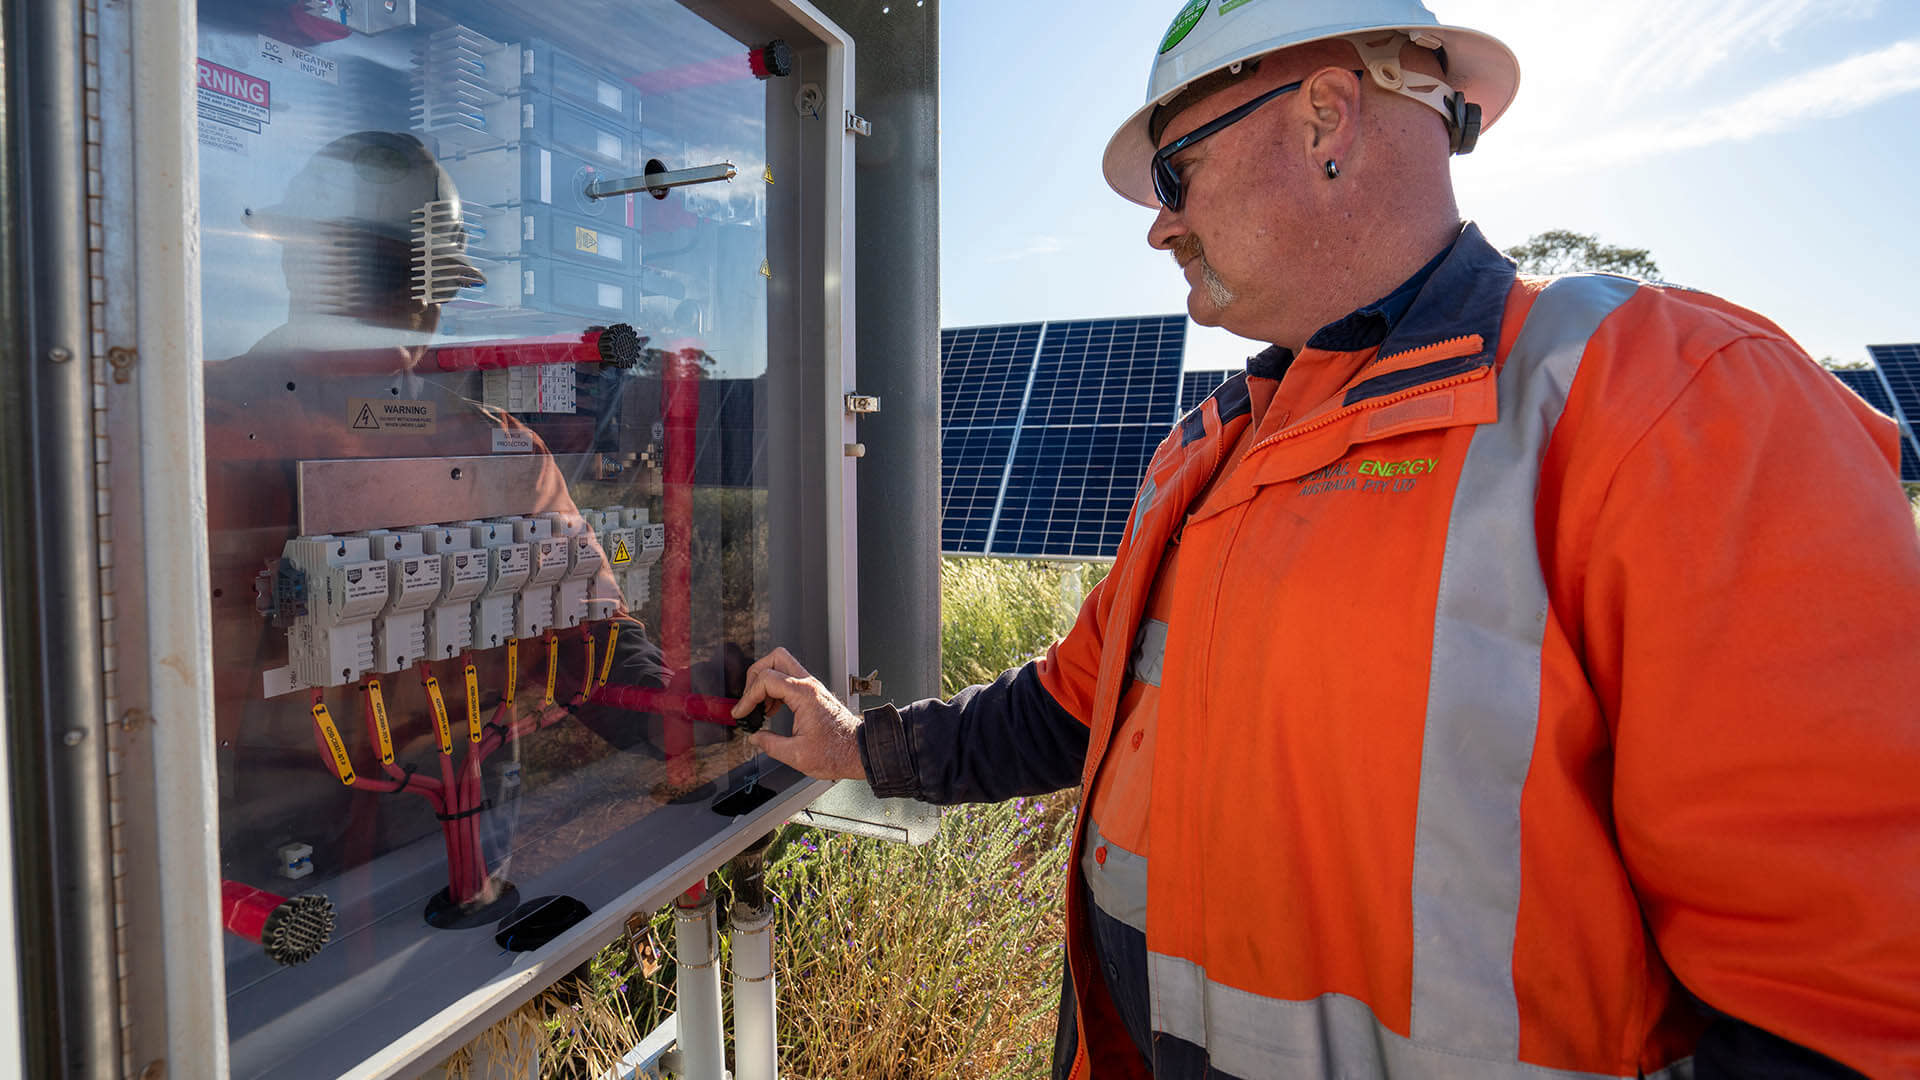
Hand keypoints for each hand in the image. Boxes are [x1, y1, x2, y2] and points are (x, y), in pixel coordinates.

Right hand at [733, 647, 865, 780]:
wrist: (859, 751)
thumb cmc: (837, 752)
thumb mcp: (797, 755)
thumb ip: (770, 745)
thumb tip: (755, 738)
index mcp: (804, 695)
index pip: (766, 680)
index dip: (748, 697)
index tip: (741, 713)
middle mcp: (809, 685)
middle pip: (775, 658)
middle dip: (755, 676)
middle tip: (748, 698)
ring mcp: (812, 687)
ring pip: (782, 666)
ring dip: (765, 682)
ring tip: (759, 707)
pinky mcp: (814, 694)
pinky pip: (789, 680)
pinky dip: (775, 690)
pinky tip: (772, 710)